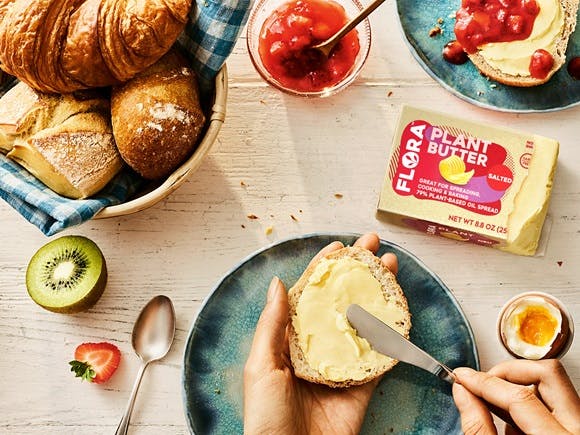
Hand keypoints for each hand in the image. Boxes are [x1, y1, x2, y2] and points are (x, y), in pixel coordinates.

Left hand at [243, 233, 397, 434]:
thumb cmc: (266, 416)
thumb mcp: (261, 365)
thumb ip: (273, 324)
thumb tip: (279, 282)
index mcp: (291, 340)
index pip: (310, 295)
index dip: (324, 270)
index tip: (340, 247)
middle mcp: (318, 347)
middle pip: (342, 302)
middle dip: (358, 273)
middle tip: (374, 247)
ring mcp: (342, 365)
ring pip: (364, 322)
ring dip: (379, 294)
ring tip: (391, 268)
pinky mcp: (362, 387)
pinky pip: (380, 357)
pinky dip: (391, 334)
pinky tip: (399, 309)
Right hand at [452, 360, 579, 434]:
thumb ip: (479, 427)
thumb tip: (464, 393)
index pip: (520, 397)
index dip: (484, 383)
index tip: (463, 377)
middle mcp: (579, 429)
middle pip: (546, 373)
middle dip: (508, 372)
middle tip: (485, 382)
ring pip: (552, 384)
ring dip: (518, 389)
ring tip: (497, 410)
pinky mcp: (576, 425)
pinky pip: (555, 401)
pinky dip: (529, 406)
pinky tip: (515, 426)